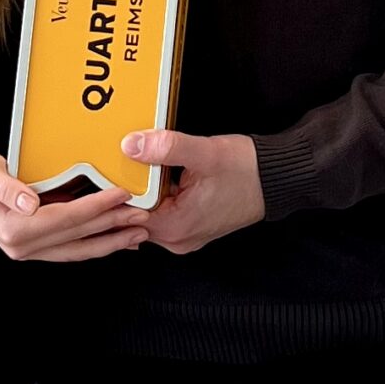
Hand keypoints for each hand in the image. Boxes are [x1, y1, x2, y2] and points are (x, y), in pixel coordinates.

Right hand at [0, 149, 150, 263]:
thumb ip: (5, 186)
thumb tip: (30, 204)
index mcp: (13, 228)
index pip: (64, 217)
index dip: (95, 206)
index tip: (121, 194)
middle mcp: (24, 247)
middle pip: (78, 234)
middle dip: (113, 223)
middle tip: (142, 214)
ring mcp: (32, 252)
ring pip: (80, 249)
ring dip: (112, 242)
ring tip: (139, 233)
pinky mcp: (40, 251)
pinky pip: (74, 250)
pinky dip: (98, 245)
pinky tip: (118, 241)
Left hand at [120, 129, 264, 254]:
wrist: (276, 180)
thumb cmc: (247, 170)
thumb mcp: (205, 154)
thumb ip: (166, 148)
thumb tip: (132, 145)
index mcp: (176, 227)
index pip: (127, 215)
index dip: (116, 191)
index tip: (108, 169)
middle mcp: (178, 238)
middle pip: (135, 216)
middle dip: (128, 189)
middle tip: (120, 161)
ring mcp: (185, 235)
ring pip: (148, 213)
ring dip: (143, 191)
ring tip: (138, 165)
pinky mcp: (192, 225)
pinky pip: (163, 212)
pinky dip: (157, 194)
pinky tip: (157, 175)